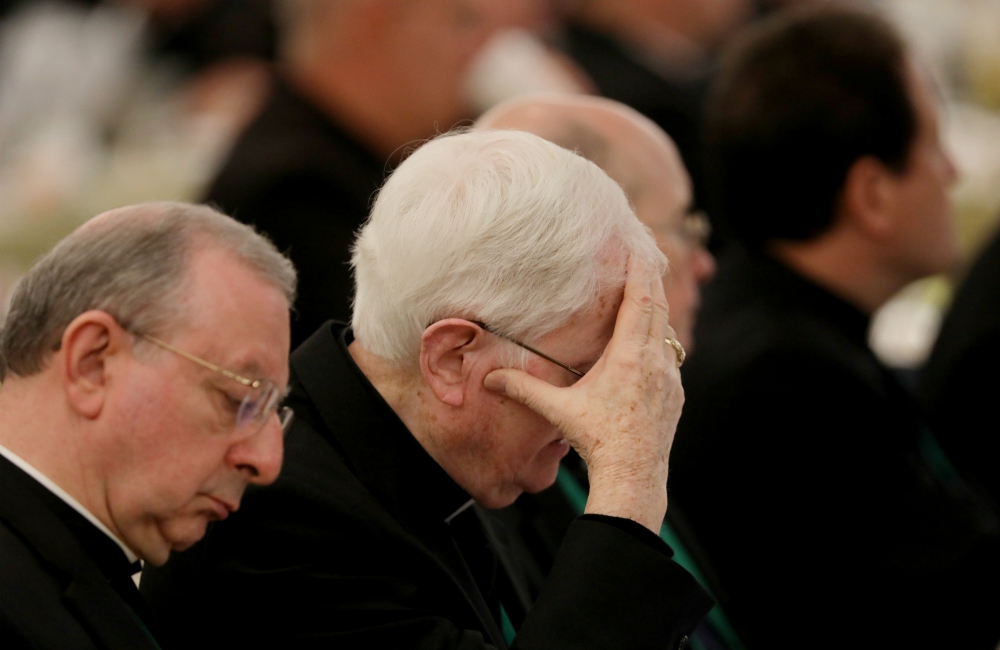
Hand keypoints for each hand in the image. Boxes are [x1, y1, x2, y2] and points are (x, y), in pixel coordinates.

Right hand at [483, 255, 682, 530]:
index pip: (640, 302)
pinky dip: (660, 338)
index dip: (639, 272)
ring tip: (646, 292)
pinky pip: (670, 355)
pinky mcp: (675, 393)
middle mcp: (655, 362)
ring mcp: (670, 378)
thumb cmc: (597, 441)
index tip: (638, 248)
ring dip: (656, 309)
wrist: (634, 476)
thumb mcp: (559, 411)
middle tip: (643, 256)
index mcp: (629, 358)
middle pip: (659, 308)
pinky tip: (648, 341)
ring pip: (667, 331)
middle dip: (650, 280)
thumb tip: (489, 378)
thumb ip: (524, 389)